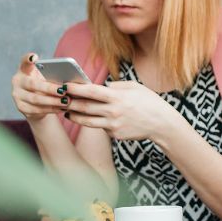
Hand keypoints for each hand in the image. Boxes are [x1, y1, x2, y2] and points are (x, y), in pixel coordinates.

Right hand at [10, 52, 67, 122]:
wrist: (35, 104)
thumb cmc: (43, 85)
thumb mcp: (45, 77)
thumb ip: (51, 74)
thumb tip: (68, 78)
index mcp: (24, 70)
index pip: (24, 62)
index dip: (28, 59)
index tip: (34, 57)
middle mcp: (18, 81)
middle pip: (33, 84)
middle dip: (49, 88)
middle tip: (64, 90)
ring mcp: (17, 95)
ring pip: (35, 99)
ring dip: (52, 101)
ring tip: (66, 101)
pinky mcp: (21, 107)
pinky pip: (37, 109)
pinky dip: (50, 109)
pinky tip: (61, 108)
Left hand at [62, 80, 178, 141]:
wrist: (161, 124)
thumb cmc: (148, 102)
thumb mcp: (134, 87)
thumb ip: (115, 86)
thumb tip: (100, 87)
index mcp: (117, 97)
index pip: (91, 91)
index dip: (76, 88)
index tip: (65, 85)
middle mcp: (113, 112)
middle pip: (85, 107)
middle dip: (70, 102)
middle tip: (60, 98)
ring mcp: (113, 125)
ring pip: (87, 121)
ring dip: (74, 115)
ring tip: (67, 111)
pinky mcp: (115, 135)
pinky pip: (100, 127)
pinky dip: (94, 122)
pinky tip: (89, 118)